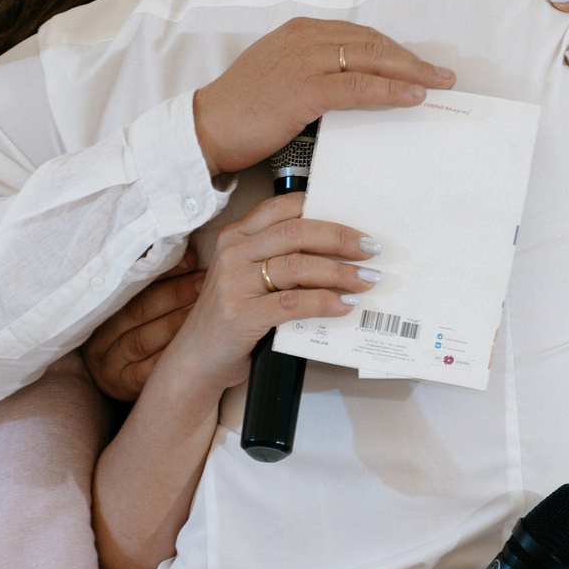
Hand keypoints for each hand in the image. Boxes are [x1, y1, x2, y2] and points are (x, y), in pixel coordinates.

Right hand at [82, 248, 201, 400]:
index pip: (130, 285)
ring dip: (176, 323)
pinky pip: (148, 371)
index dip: (163, 272)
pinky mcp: (123, 387)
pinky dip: (171, 356)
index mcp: (99, 311)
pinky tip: (194, 346)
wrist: (122, 384)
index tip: (191, 261)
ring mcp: (108, 365)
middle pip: (137, 310)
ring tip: (205, 311)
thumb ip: (151, 285)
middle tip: (204, 284)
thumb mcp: (134, 311)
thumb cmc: (135, 338)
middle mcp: (98, 337)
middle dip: (174, 295)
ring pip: (142, 340)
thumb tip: (188, 255)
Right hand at [156, 194, 377, 390]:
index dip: (325, 211)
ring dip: (340, 273)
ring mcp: (234, 283)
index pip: (284, 208)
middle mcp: (232, 253)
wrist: (196, 360)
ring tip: (366, 281)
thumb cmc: (231, 315)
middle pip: (297, 232)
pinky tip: (344, 306)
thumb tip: (338, 250)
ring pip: (298, 266)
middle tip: (371, 250)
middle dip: (340, 239)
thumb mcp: (247, 276)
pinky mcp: (241, 315)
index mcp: (235, 235)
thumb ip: (278, 257)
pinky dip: (323, 303)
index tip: (357, 224)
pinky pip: (292, 303)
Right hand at [192, 18, 455, 176]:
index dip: (395, 51)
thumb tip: (353, 85)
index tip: (420, 65)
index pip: (360, 36)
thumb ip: (315, 73)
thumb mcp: (281, 77)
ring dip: (412, 72)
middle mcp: (304, 37)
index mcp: (299, 31)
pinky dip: (390, 91)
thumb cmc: (242, 111)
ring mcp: (304, 60)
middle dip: (412, 59)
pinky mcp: (303, 89)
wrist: (205, 128)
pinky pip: (358, 87)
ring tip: (439, 85)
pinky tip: (413, 98)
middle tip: (444, 75)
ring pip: (372, 60)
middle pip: (373, 43)